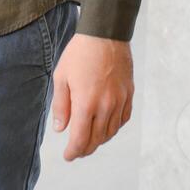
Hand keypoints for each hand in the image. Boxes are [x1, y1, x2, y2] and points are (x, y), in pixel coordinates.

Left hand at [50, 33, 134, 160]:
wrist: (106, 33)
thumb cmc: (80, 53)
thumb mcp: (61, 77)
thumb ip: (61, 106)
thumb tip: (61, 129)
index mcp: (86, 103)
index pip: (80, 139)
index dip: (73, 151)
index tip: (68, 156)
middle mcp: (106, 105)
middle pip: (97, 139)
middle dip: (85, 149)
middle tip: (77, 151)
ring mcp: (119, 100)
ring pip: (111, 131)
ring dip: (100, 140)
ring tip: (90, 140)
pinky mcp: (128, 94)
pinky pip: (123, 119)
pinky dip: (114, 127)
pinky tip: (106, 126)